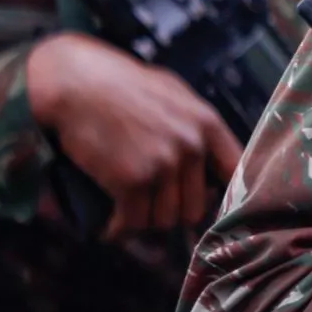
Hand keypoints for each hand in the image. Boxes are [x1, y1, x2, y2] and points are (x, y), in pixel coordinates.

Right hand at [24, 33, 240, 237]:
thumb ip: (194, 124)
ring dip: (143, 221)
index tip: (204, 205)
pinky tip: (111, 227)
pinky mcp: (131, 181)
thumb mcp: (173, 93)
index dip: (221, 196)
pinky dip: (118, 229)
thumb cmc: (122, 85)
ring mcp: (162, 165)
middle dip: (171, 212)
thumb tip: (205, 159)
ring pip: (163, 220)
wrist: (77, 82)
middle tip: (150, 208)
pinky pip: (132, 222)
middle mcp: (191, 146)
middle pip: (193, 208)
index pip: (234, 174)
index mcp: (207, 123)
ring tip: (129, 212)